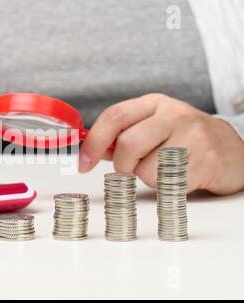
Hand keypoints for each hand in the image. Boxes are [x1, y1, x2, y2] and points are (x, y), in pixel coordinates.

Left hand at [79, 93, 243, 194]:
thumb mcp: (152, 127)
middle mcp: (173, 115)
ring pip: (145, 169)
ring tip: (163, 170)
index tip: (83, 163)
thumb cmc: (183, 139)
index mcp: (154, 103)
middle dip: (122, 165)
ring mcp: (192, 137)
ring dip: (145, 178)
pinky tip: (178, 176)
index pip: (114, 116)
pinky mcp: (204, 161)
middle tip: (131, 169)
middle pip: (127, 144)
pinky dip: (164, 187)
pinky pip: (166, 184)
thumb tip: (91, 151)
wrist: (230, 150)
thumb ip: (122, 136)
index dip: (93, 142)